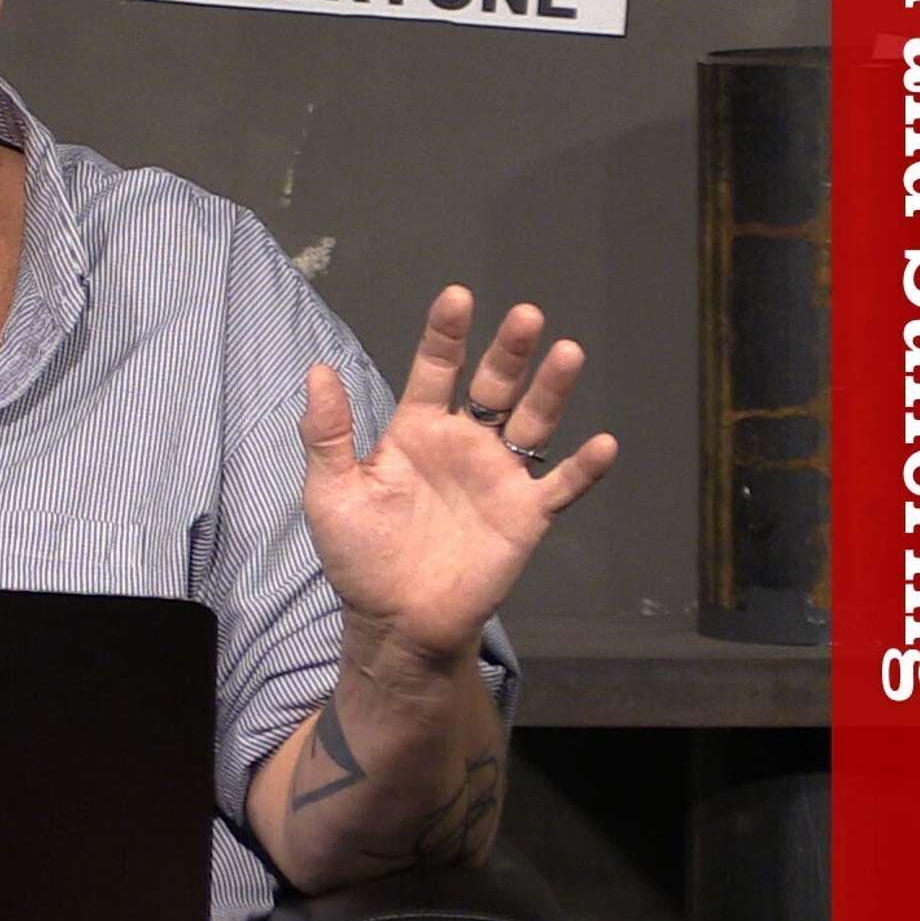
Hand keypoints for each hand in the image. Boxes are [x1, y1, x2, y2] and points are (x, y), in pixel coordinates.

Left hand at [298, 285, 617, 660]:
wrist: (394, 624)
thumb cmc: (360, 557)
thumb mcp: (331, 493)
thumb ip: (327, 433)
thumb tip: (317, 370)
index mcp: (418, 430)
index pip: (436, 369)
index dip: (447, 334)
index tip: (458, 296)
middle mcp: (464, 443)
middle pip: (494, 384)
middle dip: (509, 350)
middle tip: (526, 315)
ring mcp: (498, 476)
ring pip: (533, 421)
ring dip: (552, 389)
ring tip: (568, 352)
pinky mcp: (524, 516)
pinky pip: (559, 486)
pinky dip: (583, 468)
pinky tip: (602, 444)